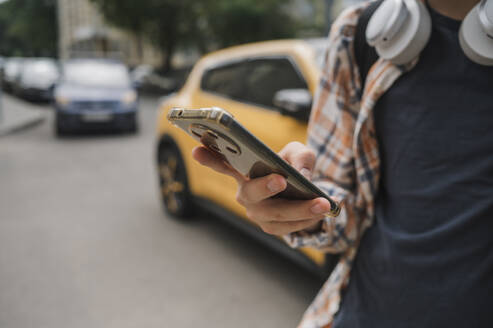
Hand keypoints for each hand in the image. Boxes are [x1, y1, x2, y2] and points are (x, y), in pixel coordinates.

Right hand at [192, 142, 331, 235]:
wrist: (303, 193)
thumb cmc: (293, 166)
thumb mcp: (299, 153)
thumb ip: (301, 157)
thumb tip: (301, 176)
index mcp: (244, 170)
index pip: (222, 163)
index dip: (208, 158)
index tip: (196, 150)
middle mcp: (244, 192)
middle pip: (251, 192)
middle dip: (265, 186)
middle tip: (282, 179)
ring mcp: (256, 213)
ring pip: (274, 214)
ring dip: (299, 209)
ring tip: (322, 203)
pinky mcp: (269, 227)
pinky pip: (287, 226)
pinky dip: (305, 219)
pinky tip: (320, 212)